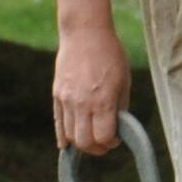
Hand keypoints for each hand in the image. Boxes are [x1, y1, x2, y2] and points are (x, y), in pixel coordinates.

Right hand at [53, 24, 130, 154]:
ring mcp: (67, 99)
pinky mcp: (57, 94)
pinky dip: (63, 136)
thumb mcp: (123, 81)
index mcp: (102, 100)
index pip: (103, 138)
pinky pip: (58, 123)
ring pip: (70, 136)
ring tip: (91, 136)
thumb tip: (117, 129)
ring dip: (81, 142)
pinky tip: (67, 143)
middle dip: (96, 148)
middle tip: (104, 142)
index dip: (112, 142)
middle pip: (85, 142)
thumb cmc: (110, 54)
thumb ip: (120, 108)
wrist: (85, 32)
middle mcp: (82, 103)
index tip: (116, 137)